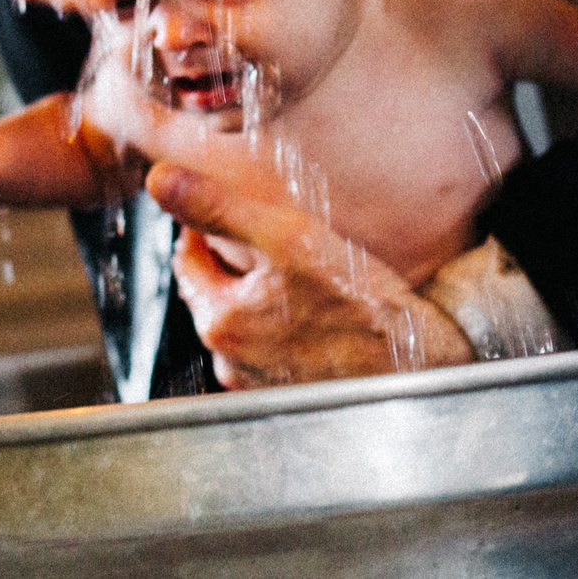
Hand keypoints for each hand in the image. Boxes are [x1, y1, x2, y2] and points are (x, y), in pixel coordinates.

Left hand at [146, 163, 473, 389]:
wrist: (418, 370)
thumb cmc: (362, 309)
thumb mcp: (289, 239)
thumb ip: (219, 208)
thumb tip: (159, 180)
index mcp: (219, 320)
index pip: (187, 262)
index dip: (204, 229)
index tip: (230, 215)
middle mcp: (230, 362)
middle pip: (215, 294)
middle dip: (236, 266)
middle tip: (277, 243)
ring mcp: (258, 387)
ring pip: (244, 325)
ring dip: (261, 300)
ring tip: (302, 282)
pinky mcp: (287, 398)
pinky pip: (270, 354)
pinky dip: (284, 332)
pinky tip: (317, 318)